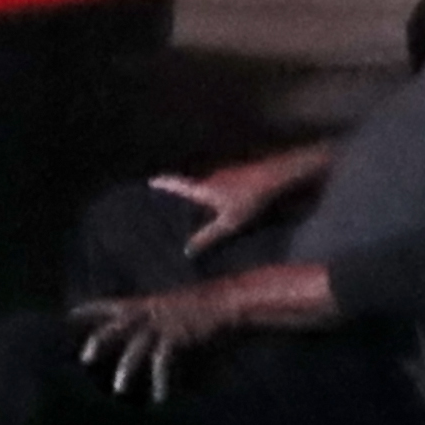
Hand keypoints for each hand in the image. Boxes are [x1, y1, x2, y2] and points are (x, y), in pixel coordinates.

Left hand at [69, 283, 235, 397]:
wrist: (234, 305)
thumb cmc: (211, 313)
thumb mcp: (181, 318)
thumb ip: (164, 334)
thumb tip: (157, 360)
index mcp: (149, 303)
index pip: (112, 305)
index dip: (90, 310)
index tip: (68, 315)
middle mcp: (153, 311)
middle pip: (118, 324)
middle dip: (100, 340)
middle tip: (83, 359)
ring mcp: (165, 323)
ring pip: (137, 347)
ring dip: (127, 370)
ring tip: (119, 390)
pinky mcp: (179, 336)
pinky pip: (164, 362)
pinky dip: (162, 381)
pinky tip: (162, 399)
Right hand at [152, 153, 316, 253]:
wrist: (274, 177)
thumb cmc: (248, 200)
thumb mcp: (228, 224)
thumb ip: (208, 237)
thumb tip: (187, 251)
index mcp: (201, 188)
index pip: (176, 184)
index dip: (163, 183)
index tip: (150, 181)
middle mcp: (209, 178)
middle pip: (191, 184)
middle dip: (182, 193)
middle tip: (173, 202)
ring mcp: (224, 174)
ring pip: (207, 185)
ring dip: (202, 194)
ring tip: (199, 207)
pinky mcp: (237, 175)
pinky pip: (220, 185)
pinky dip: (217, 193)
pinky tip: (224, 203)